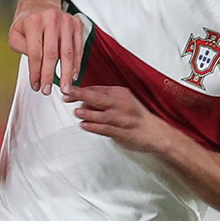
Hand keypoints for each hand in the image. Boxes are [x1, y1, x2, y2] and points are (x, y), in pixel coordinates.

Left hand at [10, 2, 82, 92]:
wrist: (40, 2)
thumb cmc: (27, 21)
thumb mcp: (15, 33)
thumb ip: (21, 49)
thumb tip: (35, 66)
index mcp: (34, 21)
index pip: (35, 53)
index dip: (36, 73)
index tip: (36, 85)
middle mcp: (51, 19)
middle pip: (52, 54)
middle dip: (50, 76)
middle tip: (48, 90)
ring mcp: (66, 21)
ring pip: (68, 52)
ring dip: (67, 73)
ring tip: (65, 87)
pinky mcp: (77, 24)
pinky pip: (78, 47)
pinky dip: (76, 63)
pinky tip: (73, 74)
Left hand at [64, 85, 178, 153]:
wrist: (153, 132)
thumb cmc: (135, 116)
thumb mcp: (122, 100)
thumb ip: (104, 99)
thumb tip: (83, 101)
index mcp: (119, 93)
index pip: (96, 89)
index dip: (80, 90)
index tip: (68, 90)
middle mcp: (119, 104)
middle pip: (95, 98)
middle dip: (79, 95)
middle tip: (66, 94)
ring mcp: (119, 118)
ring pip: (98, 114)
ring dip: (85, 113)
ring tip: (77, 112)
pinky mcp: (120, 131)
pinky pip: (103, 129)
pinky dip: (92, 126)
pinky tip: (84, 125)